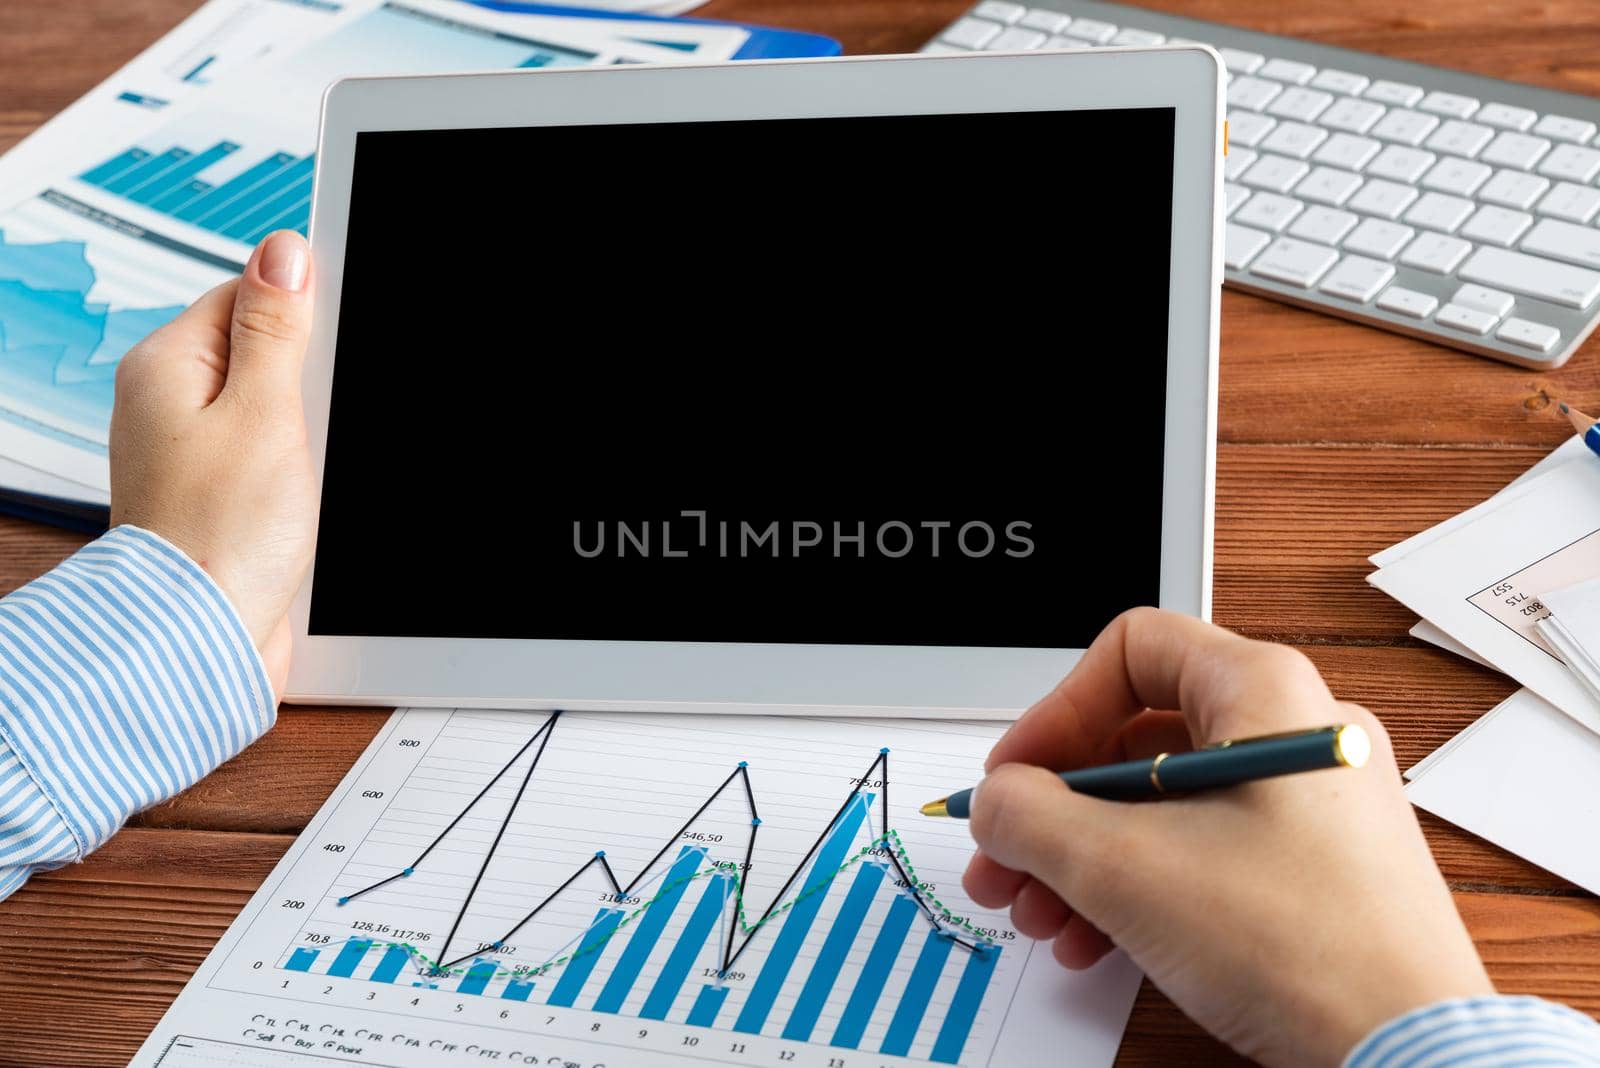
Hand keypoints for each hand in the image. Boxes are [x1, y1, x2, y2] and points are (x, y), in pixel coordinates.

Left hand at [110, 230, 316, 698]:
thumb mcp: (265, 412)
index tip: (326, 353)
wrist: (203, 636)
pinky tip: (301, 502)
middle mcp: (168, 405)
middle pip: (263, 355)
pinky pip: (272, 459)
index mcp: (166, 366)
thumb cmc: (219, 536)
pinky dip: (298, 475)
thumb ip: (275, 328)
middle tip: (310, 426)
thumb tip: (285, 251)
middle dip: (307, 386)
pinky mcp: (219, 496)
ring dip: (307, 437)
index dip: (301, 319)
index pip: (245, 295)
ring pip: (275, 411)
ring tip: (300, 476)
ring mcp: (192, 452)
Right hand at [963, 608, 1491, 1066]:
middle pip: (1136, 737)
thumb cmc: (1300, 943)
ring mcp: (1311, 800)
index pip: (1130, 651)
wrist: (1408, 1049)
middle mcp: (1294, 730)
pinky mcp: (1316, 866)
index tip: (1014, 776)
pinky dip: (1138, 886)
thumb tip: (996, 804)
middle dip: (1052, 809)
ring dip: (1083, 857)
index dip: (1054, 711)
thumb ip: (1029, 815)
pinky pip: (1203, 849)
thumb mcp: (1120, 865)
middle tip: (1004, 861)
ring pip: (1163, 803)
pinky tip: (1097, 942)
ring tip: (1042, 916)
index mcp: (1263, 691)